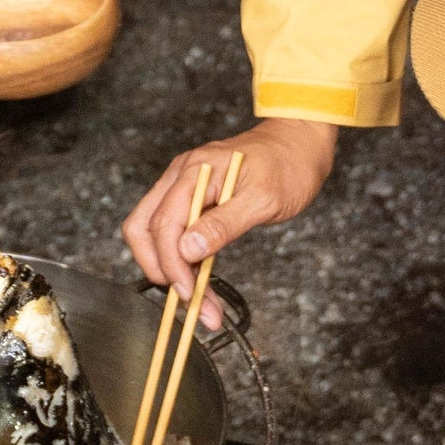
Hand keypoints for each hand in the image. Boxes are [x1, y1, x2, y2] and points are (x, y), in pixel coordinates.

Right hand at [121, 117, 334, 306]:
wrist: (300, 142)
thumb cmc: (288, 165)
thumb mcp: (263, 199)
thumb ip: (224, 223)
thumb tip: (188, 250)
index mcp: (195, 171)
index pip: (164, 224)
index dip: (171, 264)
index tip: (189, 294)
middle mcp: (181, 176)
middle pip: (145, 228)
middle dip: (162, 270)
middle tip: (190, 301)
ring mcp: (184, 185)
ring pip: (155, 233)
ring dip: (171, 269)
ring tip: (200, 302)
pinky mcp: (194, 198)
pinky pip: (175, 231)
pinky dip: (183, 260)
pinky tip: (201, 281)